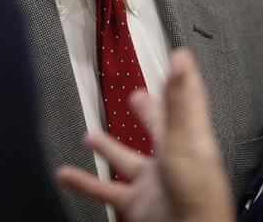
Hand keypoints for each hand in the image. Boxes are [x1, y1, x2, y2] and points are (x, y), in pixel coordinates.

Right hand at [57, 48, 233, 221]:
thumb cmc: (196, 193)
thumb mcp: (183, 139)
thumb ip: (178, 100)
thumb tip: (180, 61)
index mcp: (189, 138)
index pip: (185, 103)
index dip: (181, 81)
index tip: (178, 60)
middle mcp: (172, 159)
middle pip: (157, 128)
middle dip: (147, 112)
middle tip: (137, 97)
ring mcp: (153, 182)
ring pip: (125, 159)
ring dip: (106, 148)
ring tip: (90, 136)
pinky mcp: (136, 202)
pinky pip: (104, 189)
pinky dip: (84, 182)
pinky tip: (66, 175)